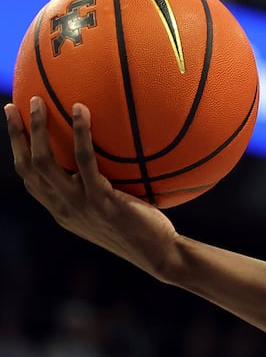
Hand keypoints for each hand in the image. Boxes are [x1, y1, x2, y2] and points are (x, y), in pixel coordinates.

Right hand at [7, 97, 181, 279]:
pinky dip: (80, 133)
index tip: (14, 126)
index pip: (31, 180)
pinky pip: (85, 161)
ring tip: (38, 101)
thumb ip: (99, 191)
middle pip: (27, 167)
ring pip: (44, 161)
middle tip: (13, 107)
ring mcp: (79, 205)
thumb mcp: (111, 211)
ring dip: (36, 129)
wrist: (160, 255)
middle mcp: (64, 208)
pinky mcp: (101, 200)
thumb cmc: (144, 231)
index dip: (18, 152)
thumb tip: (108, 160)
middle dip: (16, 136)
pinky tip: (82, 110)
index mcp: (62, 211)